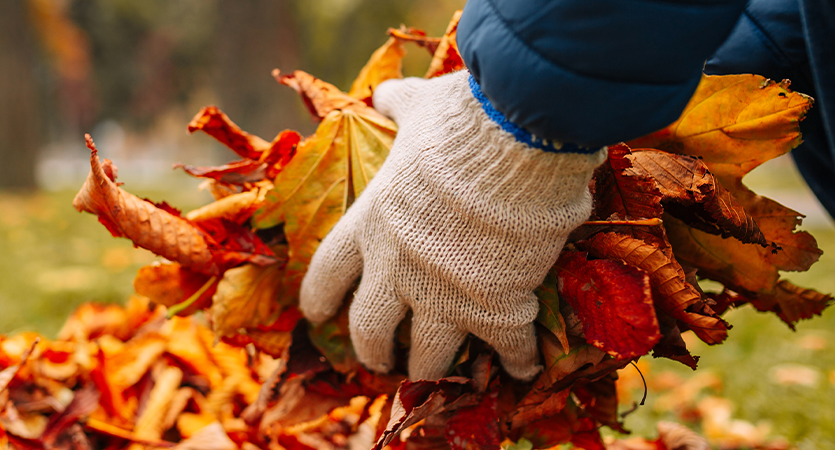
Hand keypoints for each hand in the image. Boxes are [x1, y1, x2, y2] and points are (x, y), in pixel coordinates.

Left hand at [299, 70, 604, 380]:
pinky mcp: (497, 308)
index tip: (316, 315)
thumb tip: (385, 92)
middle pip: (370, 329)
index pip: (328, 272)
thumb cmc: (461, 121)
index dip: (319, 298)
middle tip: (380, 361)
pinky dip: (514, 364)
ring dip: (429, 370)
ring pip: (427, 356)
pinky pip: (505, 351)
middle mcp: (398, 269)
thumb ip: (399, 106)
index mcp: (372, 224)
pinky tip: (519, 372)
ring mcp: (446, 295)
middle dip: (372, 351)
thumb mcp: (420, 108)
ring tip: (433, 376)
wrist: (517, 143)